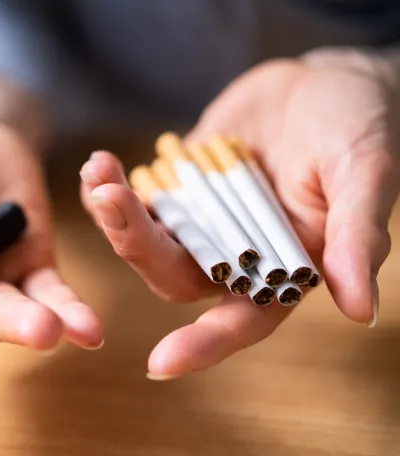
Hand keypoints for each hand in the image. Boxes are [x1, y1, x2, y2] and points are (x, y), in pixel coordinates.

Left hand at [81, 49, 398, 378]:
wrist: (320, 81)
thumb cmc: (357, 126)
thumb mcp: (366, 171)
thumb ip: (358, 235)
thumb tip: (361, 310)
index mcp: (284, 270)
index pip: (244, 321)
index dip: (205, 344)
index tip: (159, 365)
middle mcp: (236, 257)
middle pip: (176, 275)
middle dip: (136, 244)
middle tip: (109, 200)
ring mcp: (202, 225)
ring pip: (147, 241)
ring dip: (115, 215)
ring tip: (98, 174)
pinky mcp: (178, 193)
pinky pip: (138, 204)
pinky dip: (113, 189)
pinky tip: (98, 166)